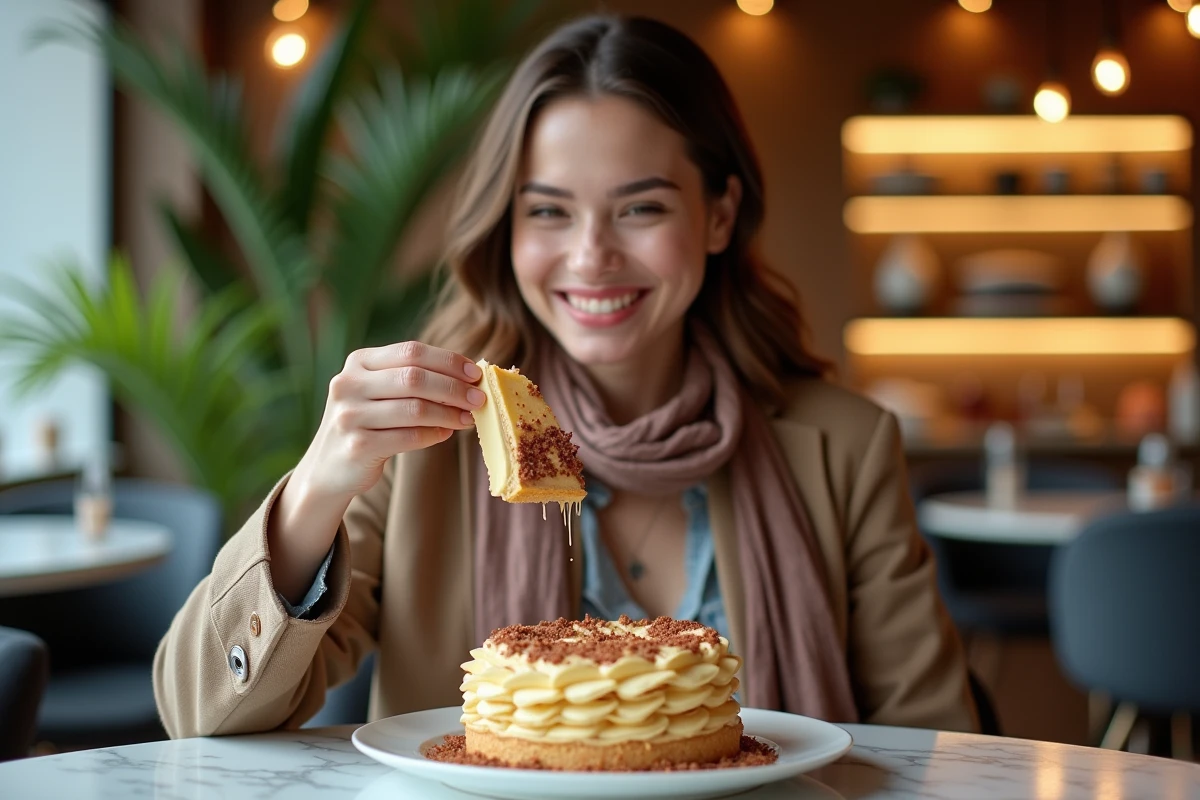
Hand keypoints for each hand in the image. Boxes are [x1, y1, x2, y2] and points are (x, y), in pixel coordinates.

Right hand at [293, 340, 484, 500]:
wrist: (329, 468)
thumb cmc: (367, 424)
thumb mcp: (378, 392)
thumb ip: (411, 379)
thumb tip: (467, 378)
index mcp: (358, 362)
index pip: (411, 351)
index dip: (448, 361)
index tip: (475, 374)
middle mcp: (348, 384)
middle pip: (414, 377)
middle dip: (453, 388)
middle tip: (479, 399)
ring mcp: (350, 415)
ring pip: (415, 408)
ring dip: (449, 413)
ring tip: (468, 419)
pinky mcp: (357, 446)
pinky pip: (409, 437)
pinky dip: (434, 434)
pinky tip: (446, 433)